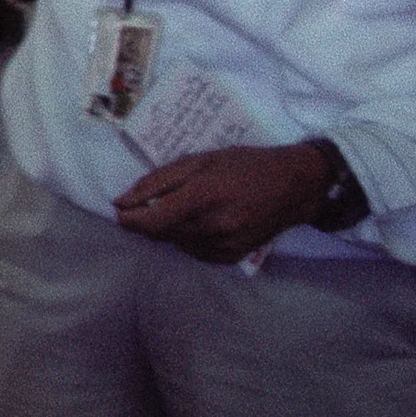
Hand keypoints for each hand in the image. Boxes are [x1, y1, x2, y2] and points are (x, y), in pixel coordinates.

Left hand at [112, 142, 326, 261]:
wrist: (295, 186)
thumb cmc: (245, 165)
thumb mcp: (199, 160)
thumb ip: (157, 181)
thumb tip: (122, 202)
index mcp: (203, 196)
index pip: (151, 221)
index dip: (128, 219)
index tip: (121, 210)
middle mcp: (214, 225)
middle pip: (160, 233)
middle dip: (148, 220)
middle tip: (155, 202)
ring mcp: (225, 244)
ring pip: (175, 242)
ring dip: (170, 227)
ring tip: (189, 206)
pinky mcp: (232, 256)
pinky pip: (194, 251)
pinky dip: (188, 238)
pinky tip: (203, 220)